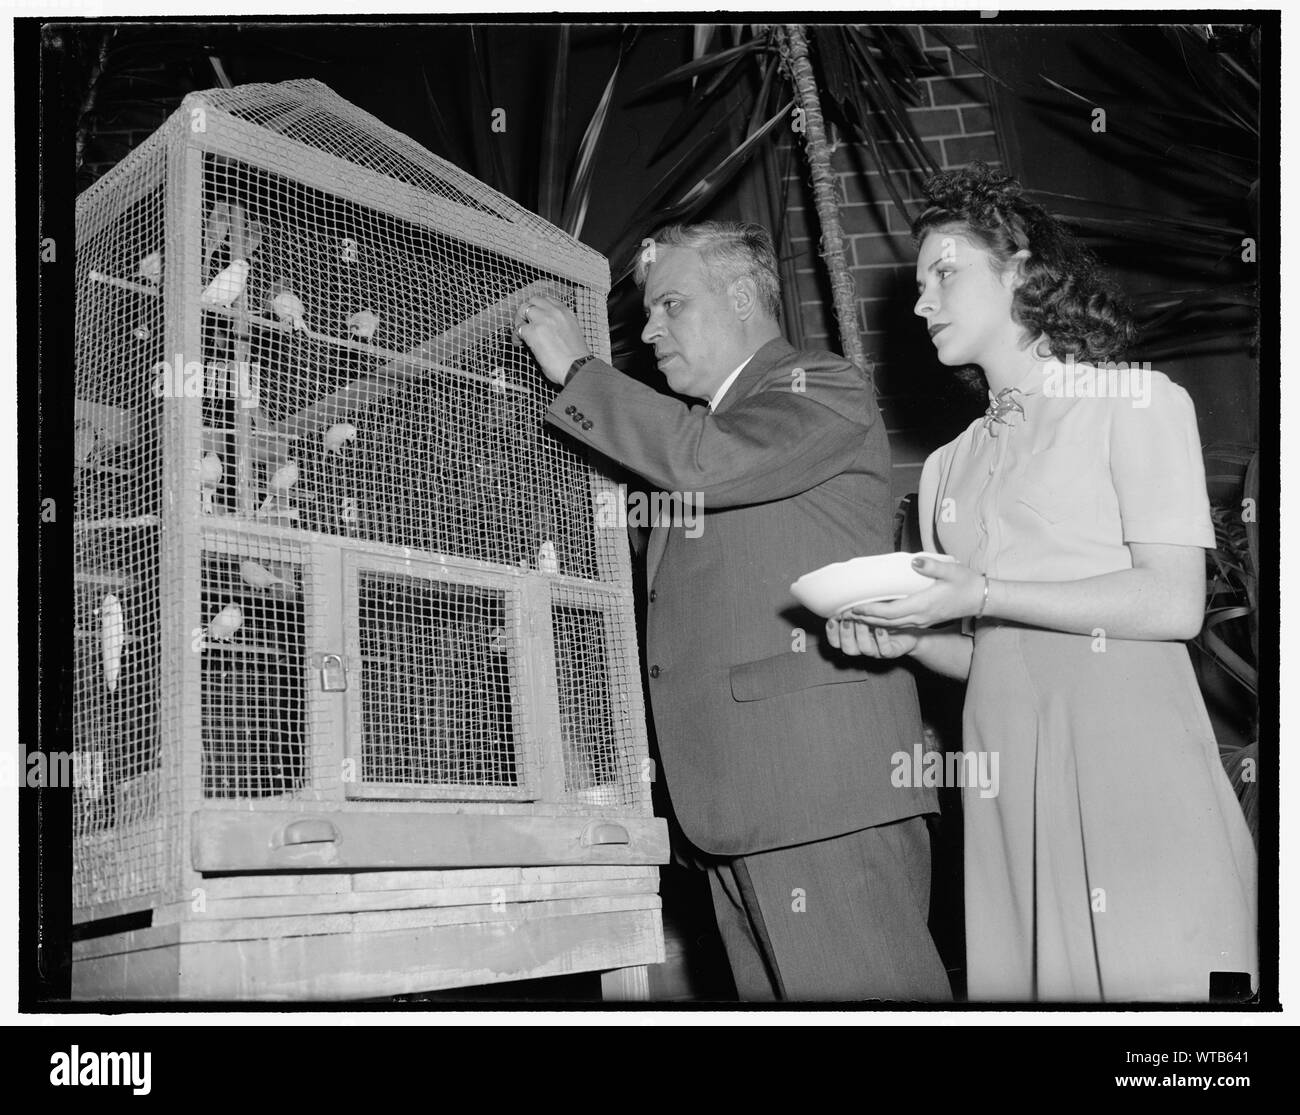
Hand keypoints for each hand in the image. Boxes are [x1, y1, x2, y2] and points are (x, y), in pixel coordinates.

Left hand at [512, 295, 590, 384]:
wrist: (577, 368)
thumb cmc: (576, 358)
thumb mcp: (571, 333)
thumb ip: (559, 325)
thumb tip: (546, 329)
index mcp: (566, 313)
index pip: (547, 300)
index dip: (538, 307)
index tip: (535, 316)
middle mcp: (555, 312)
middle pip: (534, 300)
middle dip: (526, 310)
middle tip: (523, 322)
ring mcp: (543, 320)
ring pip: (524, 309)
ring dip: (520, 320)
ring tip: (520, 332)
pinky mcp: (533, 331)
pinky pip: (518, 329)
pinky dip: (516, 336)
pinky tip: (519, 343)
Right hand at [826, 615, 920, 657]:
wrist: (910, 627)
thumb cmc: (885, 617)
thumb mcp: (867, 611)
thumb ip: (854, 608)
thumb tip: (840, 595)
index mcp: (854, 638)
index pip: (835, 643)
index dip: (832, 634)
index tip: (832, 620)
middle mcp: (863, 646)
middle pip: (848, 649)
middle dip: (846, 634)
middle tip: (848, 620)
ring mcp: (877, 650)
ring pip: (864, 649)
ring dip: (862, 635)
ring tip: (864, 621)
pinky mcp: (892, 651)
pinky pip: (884, 651)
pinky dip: (881, 640)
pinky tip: (881, 628)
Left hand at [848, 556, 984, 628]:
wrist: (981, 599)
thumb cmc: (967, 583)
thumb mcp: (951, 571)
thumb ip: (931, 567)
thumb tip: (913, 561)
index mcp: (923, 605)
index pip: (891, 612)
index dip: (871, 611)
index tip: (855, 607)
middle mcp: (920, 617)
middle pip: (887, 622)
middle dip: (866, 620)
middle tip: (846, 614)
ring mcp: (921, 621)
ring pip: (892, 626)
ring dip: (873, 622)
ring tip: (855, 616)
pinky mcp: (923, 620)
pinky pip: (900, 624)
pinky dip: (884, 622)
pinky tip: (874, 618)